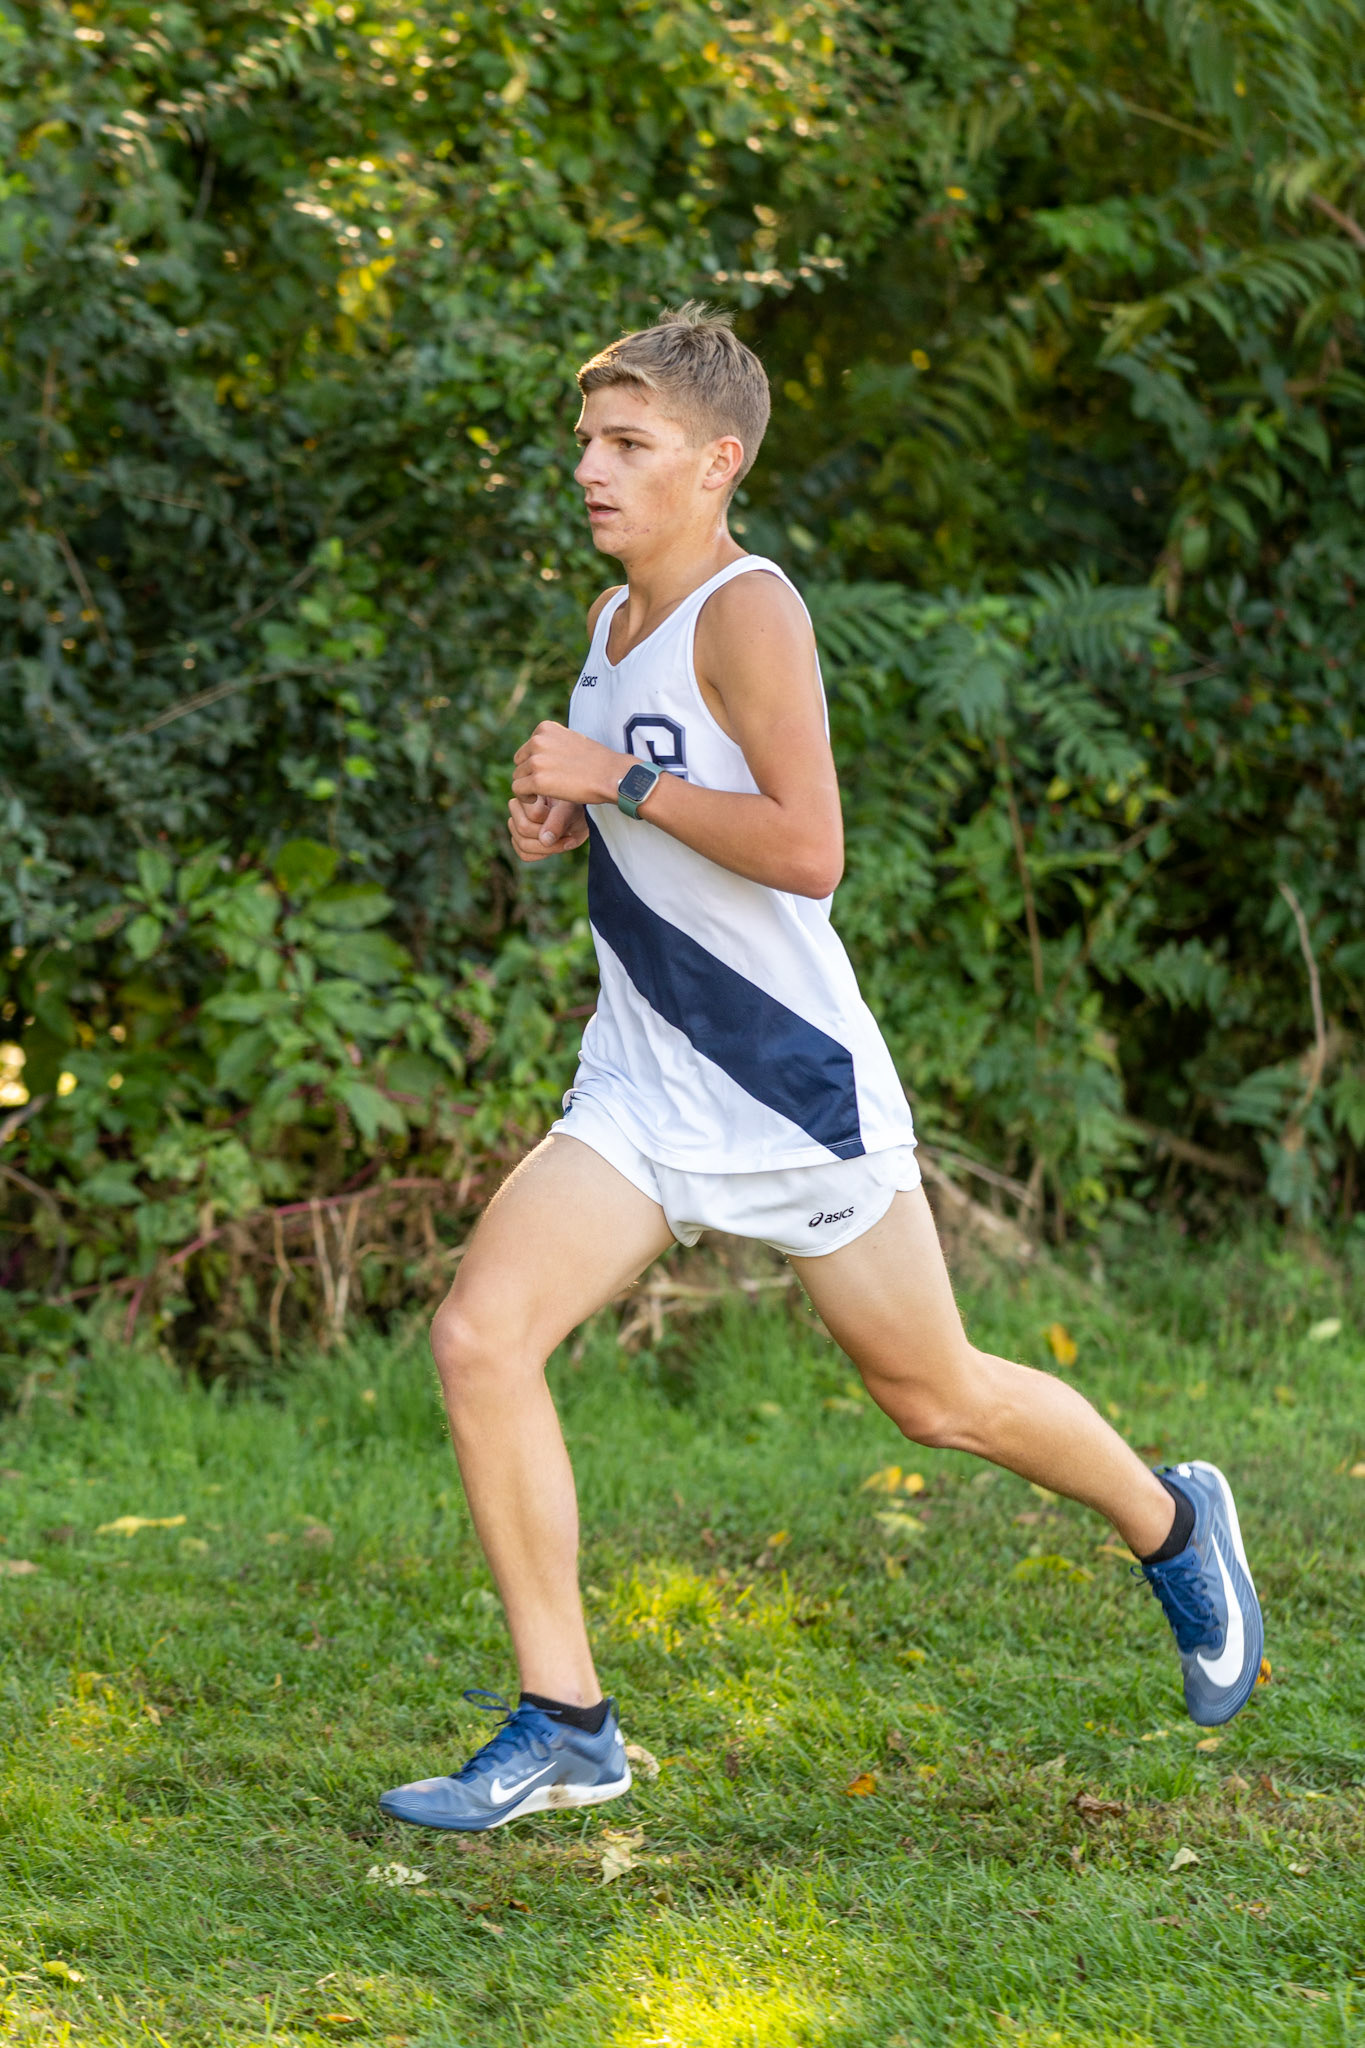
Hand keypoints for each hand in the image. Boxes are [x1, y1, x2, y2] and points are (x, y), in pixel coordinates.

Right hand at [507, 794, 587, 862]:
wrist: (580, 817)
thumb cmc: (575, 807)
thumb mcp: (571, 810)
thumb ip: (558, 821)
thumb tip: (544, 840)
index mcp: (529, 791)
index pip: (533, 813)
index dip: (550, 820)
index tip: (567, 816)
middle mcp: (517, 806)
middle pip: (523, 828)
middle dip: (548, 834)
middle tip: (568, 831)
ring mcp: (516, 824)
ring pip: (522, 844)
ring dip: (547, 847)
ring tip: (564, 840)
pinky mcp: (519, 840)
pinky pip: (524, 855)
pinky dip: (541, 854)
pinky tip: (554, 846)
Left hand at [512, 721, 627, 808]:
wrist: (612, 775)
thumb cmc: (597, 762)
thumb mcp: (572, 740)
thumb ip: (553, 743)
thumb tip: (537, 753)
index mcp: (545, 728)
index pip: (527, 748)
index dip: (536, 764)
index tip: (551, 773)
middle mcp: (538, 740)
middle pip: (520, 762)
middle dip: (530, 775)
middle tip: (547, 786)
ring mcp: (536, 760)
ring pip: (518, 776)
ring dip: (529, 787)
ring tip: (546, 794)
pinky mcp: (537, 780)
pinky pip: (518, 790)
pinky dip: (526, 797)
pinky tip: (538, 800)